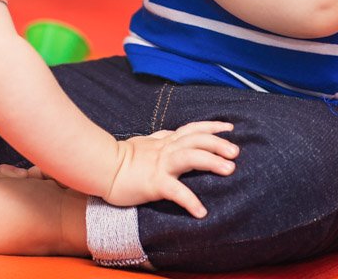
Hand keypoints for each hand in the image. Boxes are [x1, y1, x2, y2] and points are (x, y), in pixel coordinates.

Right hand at [104, 121, 237, 217]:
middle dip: (218, 143)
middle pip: (196, 140)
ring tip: (230, 170)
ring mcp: (160, 165)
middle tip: (236, 152)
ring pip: (190, 157)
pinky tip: (201, 212)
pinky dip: (190, 200)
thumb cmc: (123, 158)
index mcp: (165, 141)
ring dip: (211, 161)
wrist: (102, 167)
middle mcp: (166, 149)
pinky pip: (175, 191)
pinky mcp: (153, 183)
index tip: (230, 128)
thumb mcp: (146, 143)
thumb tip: (174, 135)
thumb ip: (162, 139)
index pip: (193, 129)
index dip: (212, 126)